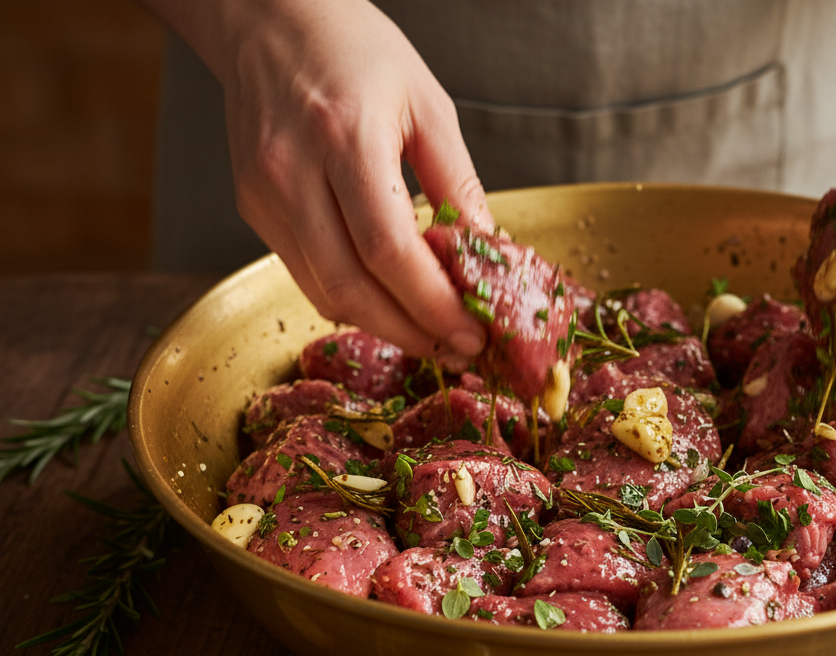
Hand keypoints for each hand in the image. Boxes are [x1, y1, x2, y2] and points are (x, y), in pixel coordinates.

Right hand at [145, 0, 491, 357]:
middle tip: (458, 349)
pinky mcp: (253, 208)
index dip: (433, 305)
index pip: (388, 251)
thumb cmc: (356, 51)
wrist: (270, 19)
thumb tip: (488, 254)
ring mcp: (263, 196)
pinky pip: (306, 274)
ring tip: (432, 334)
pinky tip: (390, 301)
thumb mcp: (428, 105)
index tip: (473, 332)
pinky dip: (352, 298)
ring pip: (324, 293)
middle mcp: (292, 173)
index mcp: (345, 139)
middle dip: (412, 332)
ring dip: (383, 326)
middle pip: (352, 288)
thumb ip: (458, 184)